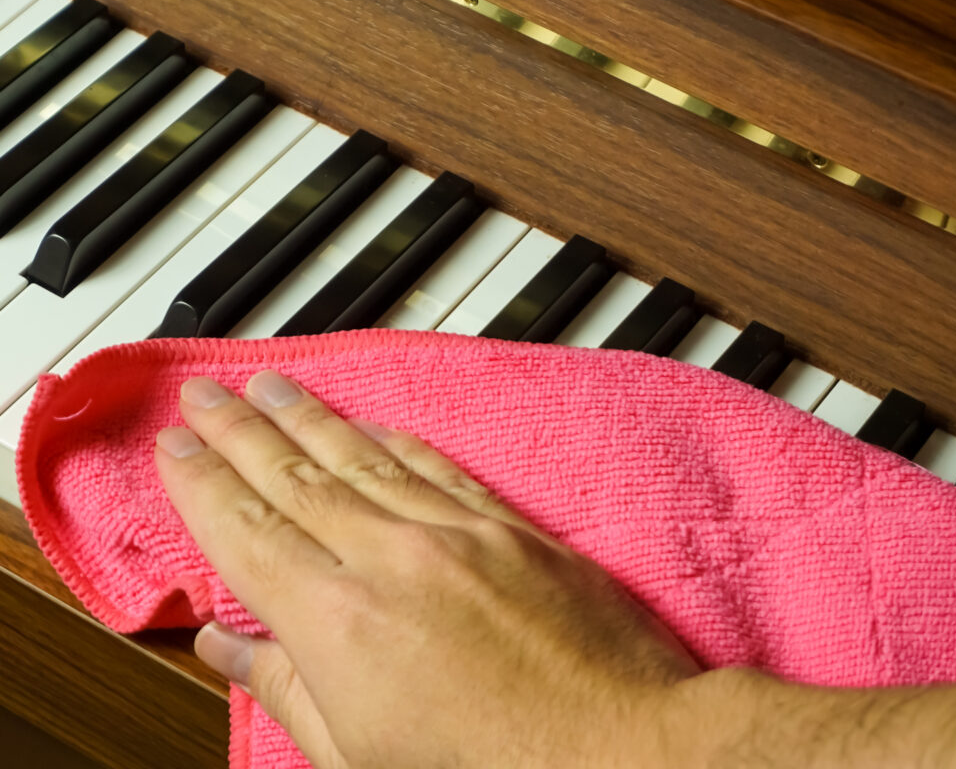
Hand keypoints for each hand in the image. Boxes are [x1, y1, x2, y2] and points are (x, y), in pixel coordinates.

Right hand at [155, 370, 705, 768]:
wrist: (619, 752)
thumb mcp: (358, 758)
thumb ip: (286, 689)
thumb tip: (225, 644)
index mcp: (339, 623)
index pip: (249, 531)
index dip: (204, 484)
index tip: (176, 447)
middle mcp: (391, 559)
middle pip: (295, 477)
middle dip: (240, 429)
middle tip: (204, 392)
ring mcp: (453, 533)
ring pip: (361, 457)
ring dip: (308, 417)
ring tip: (268, 384)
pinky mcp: (507, 524)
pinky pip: (435, 465)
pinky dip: (394, 438)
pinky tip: (366, 418)